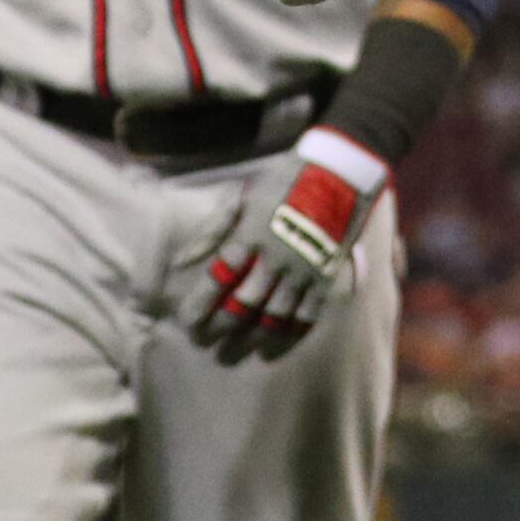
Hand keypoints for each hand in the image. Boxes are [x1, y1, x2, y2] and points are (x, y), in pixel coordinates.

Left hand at [183, 132, 382, 364]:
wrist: (339, 171)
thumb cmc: (284, 180)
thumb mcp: (242, 198)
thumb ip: (211, 231)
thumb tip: (181, 262)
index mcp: (250, 237)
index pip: (217, 281)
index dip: (200, 306)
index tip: (188, 322)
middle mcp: (274, 258)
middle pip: (243, 305)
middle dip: (222, 327)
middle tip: (208, 343)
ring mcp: (302, 268)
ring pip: (275, 315)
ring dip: (255, 336)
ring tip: (242, 348)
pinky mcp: (326, 273)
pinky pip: (309, 311)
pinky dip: (293, 329)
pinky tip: (281, 338)